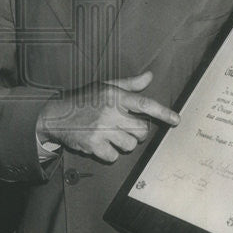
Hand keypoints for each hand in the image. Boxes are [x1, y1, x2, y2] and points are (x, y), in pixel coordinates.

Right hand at [36, 71, 178, 162]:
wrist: (55, 114)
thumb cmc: (84, 99)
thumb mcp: (105, 86)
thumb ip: (129, 84)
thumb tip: (149, 76)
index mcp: (115, 96)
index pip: (145, 104)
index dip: (163, 112)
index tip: (176, 120)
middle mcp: (111, 112)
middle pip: (142, 130)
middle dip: (137, 131)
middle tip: (125, 127)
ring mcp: (102, 130)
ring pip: (130, 145)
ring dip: (124, 143)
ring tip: (111, 134)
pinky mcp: (93, 145)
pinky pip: (114, 156)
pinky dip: (109, 153)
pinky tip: (101, 143)